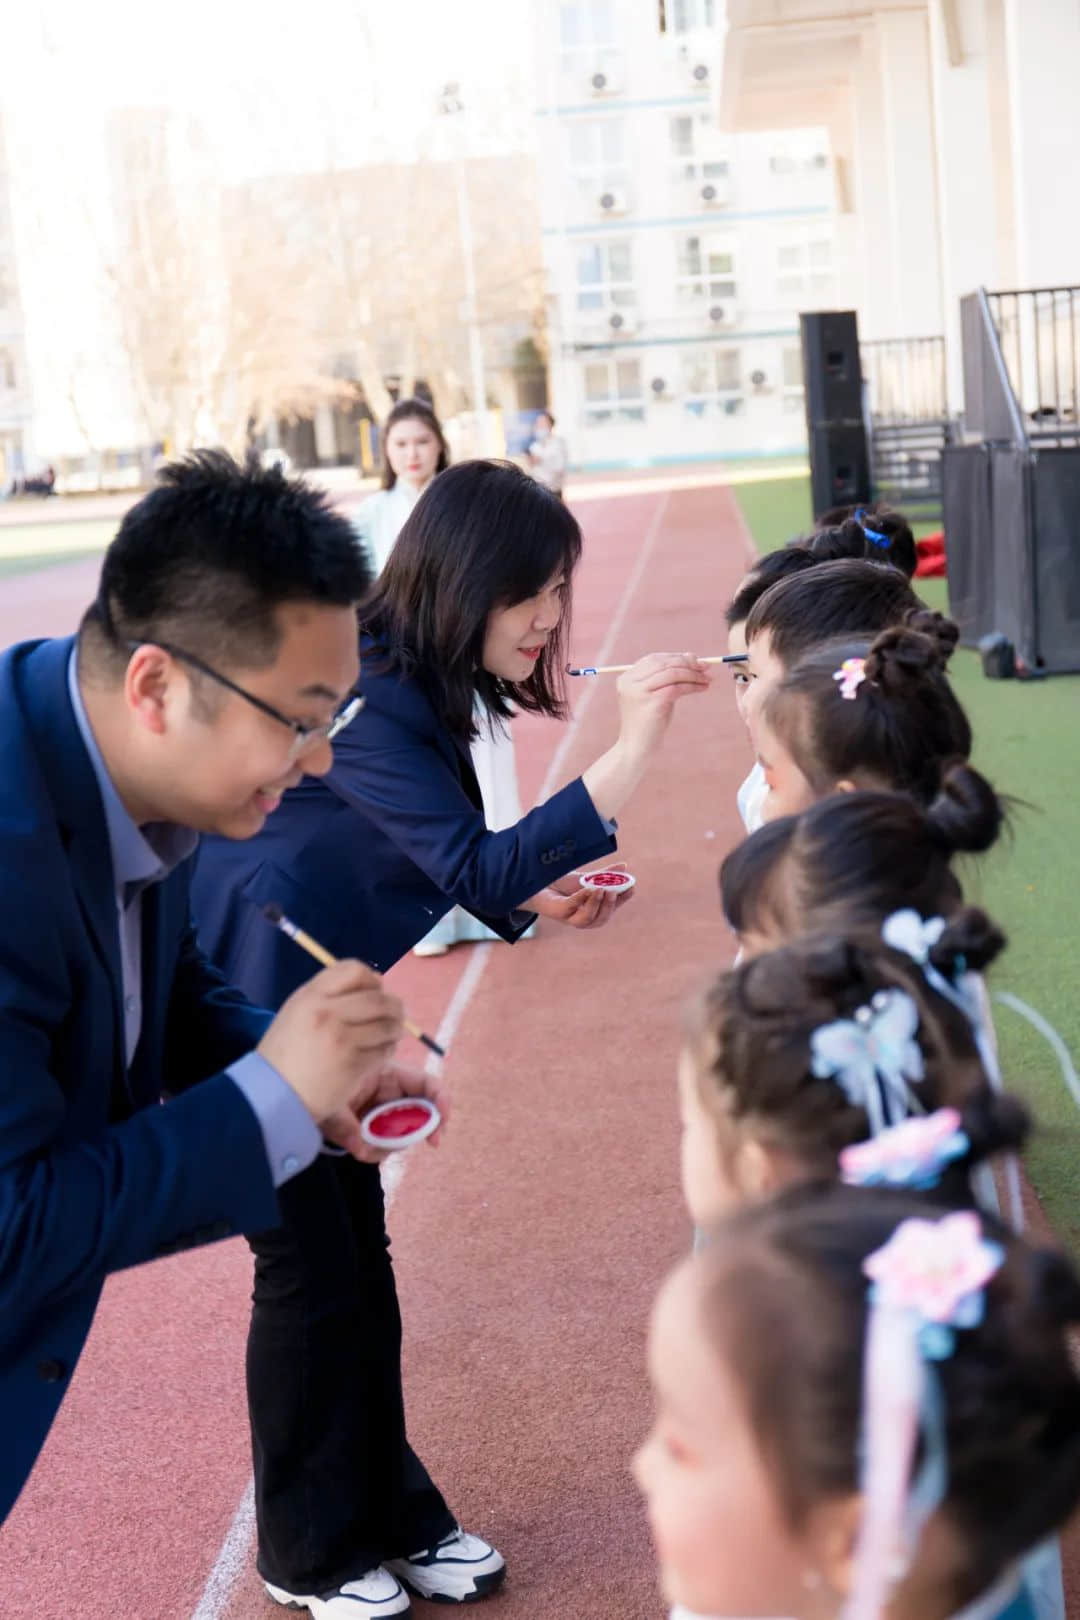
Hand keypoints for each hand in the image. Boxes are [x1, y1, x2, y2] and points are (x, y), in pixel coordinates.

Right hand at [257, 959, 403, 1128]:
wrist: (273, 1095)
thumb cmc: (285, 1053)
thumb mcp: (297, 1012)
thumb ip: (329, 996)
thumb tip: (373, 985)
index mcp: (311, 996)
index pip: (356, 970)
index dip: (372, 981)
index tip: (375, 992)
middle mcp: (328, 1013)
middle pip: (378, 999)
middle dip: (394, 1007)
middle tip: (396, 1015)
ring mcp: (342, 1040)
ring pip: (387, 1025)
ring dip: (394, 1029)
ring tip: (390, 1035)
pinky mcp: (353, 1065)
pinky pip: (384, 1051)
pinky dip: (388, 1050)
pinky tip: (380, 1053)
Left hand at [321, 1061, 450, 1161]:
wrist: (302, 1096)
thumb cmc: (317, 1086)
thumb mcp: (328, 1103)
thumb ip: (344, 1125)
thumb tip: (360, 1149)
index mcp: (387, 1074)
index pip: (425, 1083)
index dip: (441, 1099)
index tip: (442, 1121)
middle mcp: (392, 1091)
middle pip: (425, 1108)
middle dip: (429, 1126)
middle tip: (433, 1143)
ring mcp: (387, 1110)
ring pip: (406, 1130)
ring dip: (394, 1143)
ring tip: (367, 1148)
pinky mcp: (378, 1126)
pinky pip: (389, 1142)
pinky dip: (378, 1149)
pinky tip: (361, 1148)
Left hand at [527, 863, 634, 930]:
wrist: (537, 884)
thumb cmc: (562, 885)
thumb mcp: (586, 879)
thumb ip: (604, 875)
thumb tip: (624, 866)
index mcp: (592, 911)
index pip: (611, 908)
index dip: (622, 900)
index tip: (632, 887)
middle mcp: (582, 918)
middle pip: (600, 919)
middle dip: (609, 906)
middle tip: (614, 891)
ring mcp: (569, 917)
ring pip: (586, 919)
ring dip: (596, 906)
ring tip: (601, 890)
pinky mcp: (557, 912)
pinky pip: (570, 908)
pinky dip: (581, 899)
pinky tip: (587, 889)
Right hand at [615, 653, 711, 759]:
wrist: (637, 748)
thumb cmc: (649, 722)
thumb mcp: (655, 695)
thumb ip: (668, 677)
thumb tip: (692, 656)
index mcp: (627, 677)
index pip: (654, 658)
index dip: (677, 657)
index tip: (696, 660)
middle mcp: (629, 682)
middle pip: (663, 663)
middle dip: (687, 663)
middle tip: (706, 667)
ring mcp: (639, 692)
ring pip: (672, 673)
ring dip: (693, 674)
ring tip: (707, 679)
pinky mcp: (651, 703)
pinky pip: (676, 688)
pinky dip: (692, 686)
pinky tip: (702, 688)